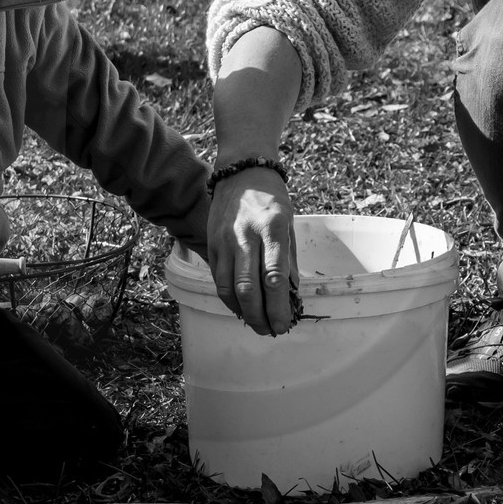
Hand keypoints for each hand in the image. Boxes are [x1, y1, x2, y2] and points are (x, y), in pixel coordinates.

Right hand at [207, 166, 298, 336]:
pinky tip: (241, 307)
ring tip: (256, 324)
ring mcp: (225, 241)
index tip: (284, 324)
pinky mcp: (211, 244)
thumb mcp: (288, 224)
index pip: (274, 277)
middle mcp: (245, 236)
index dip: (278, 307)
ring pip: (229, 288)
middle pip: (248, 289)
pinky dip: (229, 298)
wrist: (241, 172)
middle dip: (259, 317)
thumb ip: (288, 260)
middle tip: (269, 331)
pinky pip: (218, 279)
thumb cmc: (271, 199)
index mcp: (272, 229)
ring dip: (243, 313)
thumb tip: (291, 296)